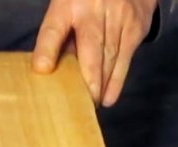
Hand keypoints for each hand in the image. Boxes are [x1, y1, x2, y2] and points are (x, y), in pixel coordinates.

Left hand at [32, 0, 157, 106]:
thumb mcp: (68, 6)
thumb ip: (61, 33)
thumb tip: (50, 68)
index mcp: (68, 2)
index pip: (54, 28)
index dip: (47, 49)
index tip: (42, 70)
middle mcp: (95, 8)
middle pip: (90, 49)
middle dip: (87, 80)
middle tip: (81, 104)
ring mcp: (119, 17)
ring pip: (109, 58)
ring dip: (100, 85)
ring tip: (92, 105)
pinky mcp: (135, 27)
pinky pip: (125, 60)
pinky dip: (116, 82)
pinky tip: (108, 97)